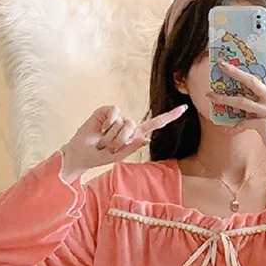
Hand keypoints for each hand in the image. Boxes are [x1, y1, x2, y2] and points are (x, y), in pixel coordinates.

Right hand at [61, 104, 187, 179]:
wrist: (81, 154)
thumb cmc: (100, 157)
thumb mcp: (118, 156)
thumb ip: (132, 147)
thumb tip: (146, 138)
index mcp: (134, 135)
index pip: (155, 124)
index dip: (169, 117)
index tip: (184, 108)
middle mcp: (127, 123)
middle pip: (134, 127)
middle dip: (120, 141)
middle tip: (108, 147)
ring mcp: (117, 116)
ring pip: (122, 123)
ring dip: (110, 136)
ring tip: (101, 141)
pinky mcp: (106, 111)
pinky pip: (114, 113)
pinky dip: (107, 123)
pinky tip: (99, 128)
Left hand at [207, 35, 265, 178]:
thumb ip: (264, 101)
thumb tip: (246, 97)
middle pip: (251, 80)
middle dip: (234, 71)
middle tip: (221, 63)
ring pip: (242, 101)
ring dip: (224, 99)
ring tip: (210, 96)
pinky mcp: (265, 125)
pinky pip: (244, 124)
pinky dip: (233, 127)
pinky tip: (225, 129)